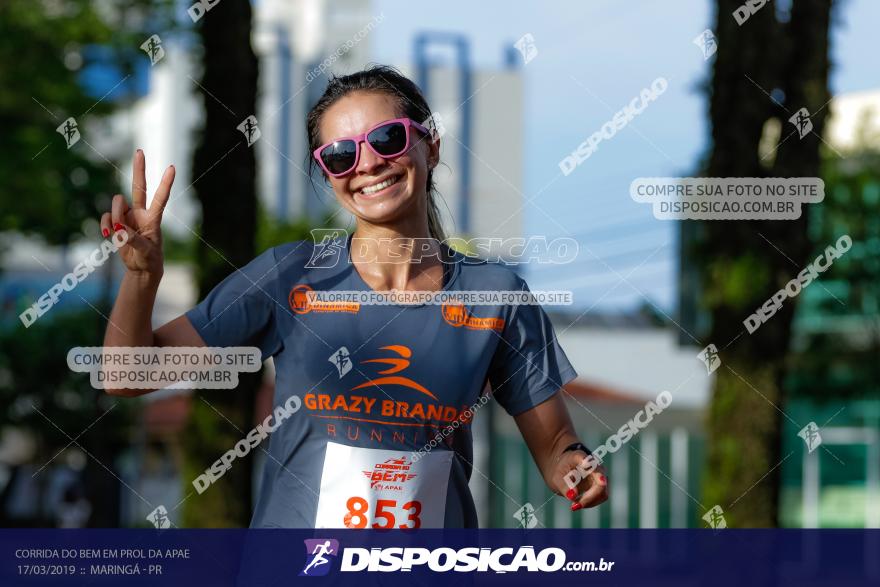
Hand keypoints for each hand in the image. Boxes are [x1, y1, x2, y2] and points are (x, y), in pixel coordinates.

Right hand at [100, 150, 174, 281]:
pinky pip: (105, 217)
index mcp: (153, 219)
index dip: (165, 183)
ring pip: (116, 205)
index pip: (160, 198)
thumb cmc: (149, 259)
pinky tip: (108, 235)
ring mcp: (127, 216)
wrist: (140, 268)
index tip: (172, 167)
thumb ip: (132, 239)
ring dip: (114, 217)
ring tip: (117, 233)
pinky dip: (104, 225)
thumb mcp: (145, 252)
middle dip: (139, 169)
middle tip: (140, 151)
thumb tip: (118, 228)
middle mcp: (140, 213)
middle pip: (138, 187)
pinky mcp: (115, 223)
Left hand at [554, 450, 608, 510]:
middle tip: (574, 506)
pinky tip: (578, 503)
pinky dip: (590, 502)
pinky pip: (601, 496)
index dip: (589, 463)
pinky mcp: (602, 484)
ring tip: (574, 505)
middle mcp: (594, 464)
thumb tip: (573, 496)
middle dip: (589, 498)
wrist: (565, 469)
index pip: (586, 460)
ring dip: (589, 502)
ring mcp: (601, 474)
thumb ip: (564, 486)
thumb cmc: (561, 471)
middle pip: (600, 483)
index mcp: (579, 457)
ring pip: (603, 492)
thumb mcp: (557, 478)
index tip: (589, 465)